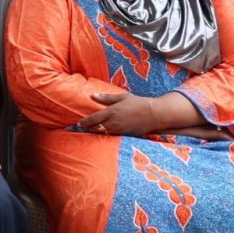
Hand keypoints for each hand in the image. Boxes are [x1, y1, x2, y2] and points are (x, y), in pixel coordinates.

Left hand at [76, 90, 199, 137]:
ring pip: (103, 133)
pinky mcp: (125, 134)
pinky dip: (105, 135)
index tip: (79, 123)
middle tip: (81, 129)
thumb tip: (92, 95)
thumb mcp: (122, 97)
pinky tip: (102, 134)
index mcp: (111, 111)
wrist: (154, 114)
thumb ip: (106, 98)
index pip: (93, 119)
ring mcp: (119, 130)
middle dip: (88, 129)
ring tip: (89, 132)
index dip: (84, 122)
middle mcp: (114, 122)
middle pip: (95, 128)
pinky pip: (111, 136)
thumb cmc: (138, 103)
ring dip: (95, 133)